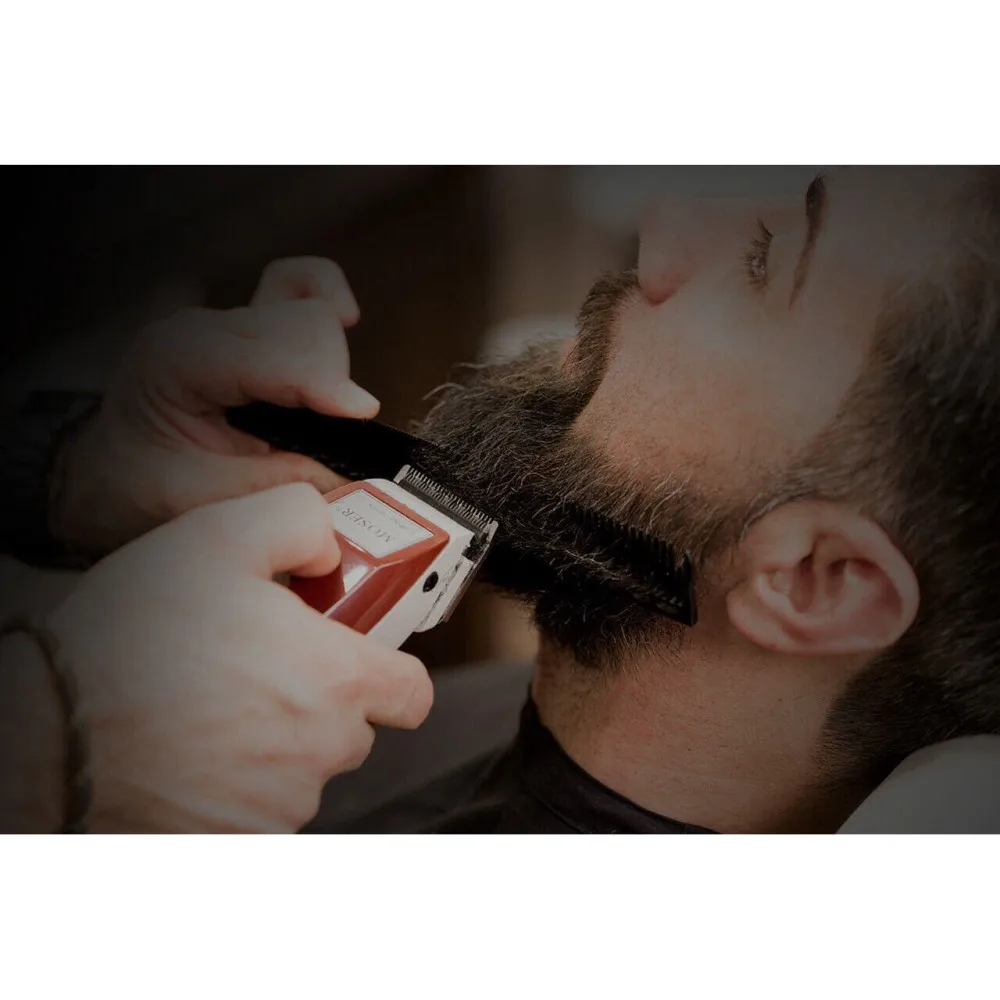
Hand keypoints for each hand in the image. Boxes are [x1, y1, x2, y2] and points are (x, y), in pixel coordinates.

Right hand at [43, 483, 432, 832]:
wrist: (53, 731)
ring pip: (302, 768)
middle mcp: (323, 751)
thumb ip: (298, 521)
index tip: (353, 654)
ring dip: (273, 740)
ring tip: (209, 701)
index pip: (412, 692)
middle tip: (259, 664)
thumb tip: (329, 546)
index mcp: (338, 680)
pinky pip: (258, 806)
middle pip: (352, 725)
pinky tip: (190, 747)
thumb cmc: (136, 636)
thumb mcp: (221, 535)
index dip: (389, 670)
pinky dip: (235, 782)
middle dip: (319, 696)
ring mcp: (281, 804)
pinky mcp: (239, 839)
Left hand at [54, 257, 377, 555]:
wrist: (111, 474)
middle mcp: (203, 328)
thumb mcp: (199, 500)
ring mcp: (227, 322)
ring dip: (331, 361)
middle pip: (301, 325)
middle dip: (329, 380)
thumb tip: (350, 477)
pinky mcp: (248, 328)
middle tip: (328, 436)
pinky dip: (327, 303)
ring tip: (323, 411)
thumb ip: (273, 485)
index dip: (322, 382)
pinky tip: (345, 320)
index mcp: (176, 360)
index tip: (360, 414)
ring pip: (310, 311)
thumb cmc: (140, 485)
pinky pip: (299, 285)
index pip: (270, 353)